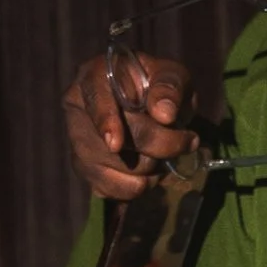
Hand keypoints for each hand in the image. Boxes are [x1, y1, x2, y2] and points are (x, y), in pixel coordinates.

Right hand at [67, 50, 197, 201]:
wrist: (154, 108)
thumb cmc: (160, 86)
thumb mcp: (172, 75)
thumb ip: (170, 87)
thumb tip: (164, 115)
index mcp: (94, 76)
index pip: (95, 100)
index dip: (105, 122)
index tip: (115, 144)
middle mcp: (77, 110)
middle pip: (111, 144)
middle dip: (159, 147)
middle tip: (190, 141)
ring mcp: (78, 143)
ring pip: (114, 171)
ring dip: (152, 168)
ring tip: (165, 152)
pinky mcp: (86, 171)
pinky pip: (112, 190)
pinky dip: (139, 185)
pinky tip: (150, 170)